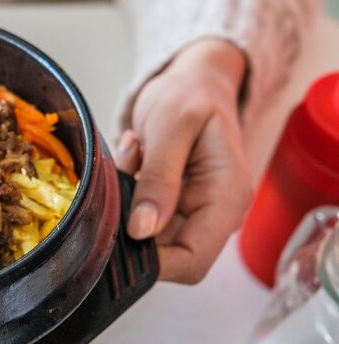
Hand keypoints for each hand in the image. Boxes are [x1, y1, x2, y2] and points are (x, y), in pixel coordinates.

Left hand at [115, 39, 252, 283]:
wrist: (193, 81)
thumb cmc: (189, 95)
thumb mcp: (170, 127)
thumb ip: (158, 178)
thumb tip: (142, 231)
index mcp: (226, 200)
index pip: (192, 262)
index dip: (152, 262)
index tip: (116, 233)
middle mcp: (214, 214)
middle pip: (166, 256)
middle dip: (131, 227)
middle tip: (121, 178)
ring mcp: (192, 212)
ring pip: (146, 237)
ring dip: (126, 205)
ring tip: (133, 156)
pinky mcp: (171, 206)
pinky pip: (139, 217)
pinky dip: (126, 194)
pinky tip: (134, 157)